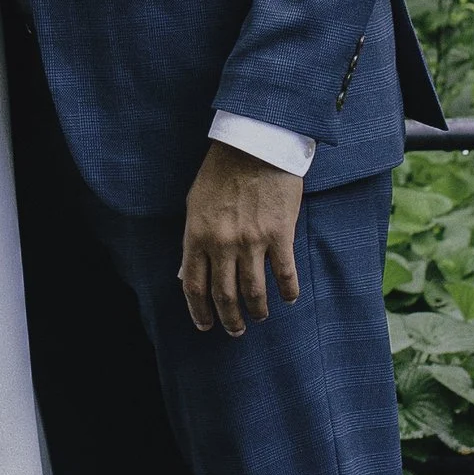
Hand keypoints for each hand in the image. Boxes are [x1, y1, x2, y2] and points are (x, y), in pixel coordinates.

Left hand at [180, 142, 302, 337]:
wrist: (255, 144)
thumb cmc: (221, 171)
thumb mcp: (195, 203)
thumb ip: (192, 239)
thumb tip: (185, 273)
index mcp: (197, 235)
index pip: (194, 286)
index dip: (199, 311)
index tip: (205, 325)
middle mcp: (222, 244)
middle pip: (224, 295)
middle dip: (229, 319)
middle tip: (236, 330)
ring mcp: (252, 241)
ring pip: (254, 291)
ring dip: (257, 310)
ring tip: (260, 317)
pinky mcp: (280, 234)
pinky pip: (284, 273)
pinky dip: (287, 291)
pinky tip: (288, 299)